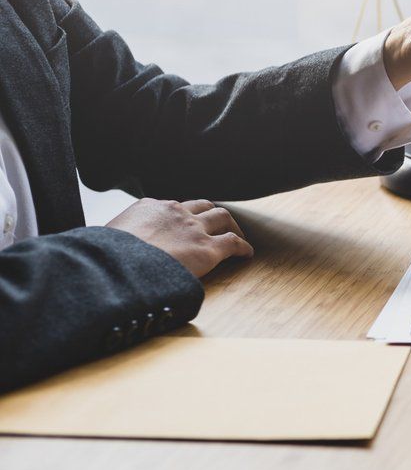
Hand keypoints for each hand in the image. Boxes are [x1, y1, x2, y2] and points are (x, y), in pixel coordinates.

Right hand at [106, 198, 252, 277]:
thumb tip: (107, 251)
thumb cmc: (106, 256)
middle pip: (202, 205)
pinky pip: (234, 243)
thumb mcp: (107, 238)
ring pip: (222, 217)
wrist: (118, 264)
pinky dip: (243, 247)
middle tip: (216, 226)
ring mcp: (194, 229)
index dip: (179, 216)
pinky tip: (247, 254)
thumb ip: (118, 239)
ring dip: (232, 226)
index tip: (181, 226)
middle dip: (210, 214)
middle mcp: (175, 212)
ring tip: (237, 236)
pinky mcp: (208, 248)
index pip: (170, 207)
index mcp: (149, 207)